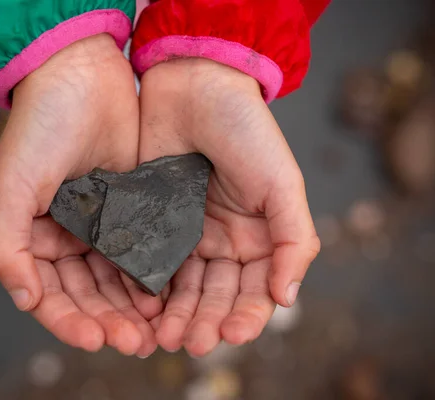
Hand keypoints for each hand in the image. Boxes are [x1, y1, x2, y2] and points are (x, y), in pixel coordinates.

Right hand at [0, 34, 159, 356]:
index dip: (69, 321)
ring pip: (117, 281)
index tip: (96, 338)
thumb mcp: (11, 186)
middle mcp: (66, 237)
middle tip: (137, 343)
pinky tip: (167, 296)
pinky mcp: (131, 210)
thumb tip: (23, 300)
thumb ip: (6, 246)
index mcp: (33, 237)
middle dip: (109, 321)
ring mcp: (100, 226)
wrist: (80, 75)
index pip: (49, 295)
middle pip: (88, 295)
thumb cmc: (39, 127)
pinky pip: (141, 252)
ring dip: (133, 309)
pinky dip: (151, 277)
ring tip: (156, 331)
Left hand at [139, 59, 320, 355]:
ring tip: (165, 337)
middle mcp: (221, 243)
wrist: (195, 85)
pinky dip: (146, 289)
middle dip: (205, 322)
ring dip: (175, 316)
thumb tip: (288, 299)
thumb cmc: (246, 130)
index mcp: (257, 239)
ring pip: (180, 289)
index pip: (254, 292)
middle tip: (191, 344)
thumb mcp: (283, 185)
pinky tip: (141, 307)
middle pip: (214, 297)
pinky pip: (148, 263)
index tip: (230, 334)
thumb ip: (294, 242)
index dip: (245, 317)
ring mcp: (184, 235)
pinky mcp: (151, 222)